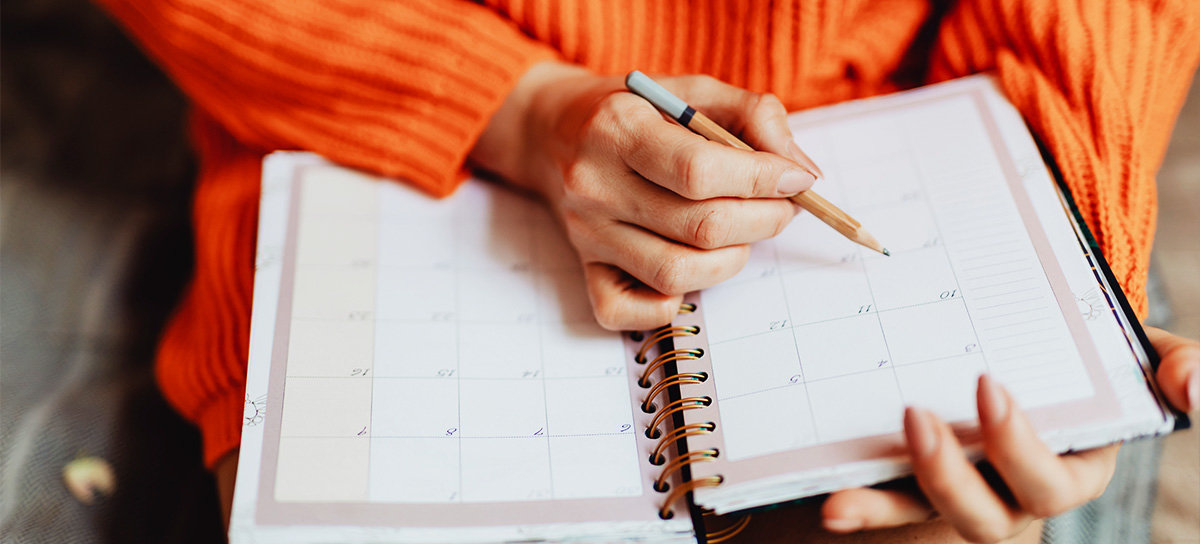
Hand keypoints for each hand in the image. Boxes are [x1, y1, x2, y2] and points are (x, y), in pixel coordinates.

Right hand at [470, 62, 818, 329]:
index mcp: (618, 127)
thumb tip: (801, 174)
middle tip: (781, 208)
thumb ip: (754, 116)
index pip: (700, 171)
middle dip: (763, 221)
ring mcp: (587, 233)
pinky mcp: (584, 268)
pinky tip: (689, 269)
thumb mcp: (692, 91)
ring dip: (731, 260)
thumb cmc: (636, 111)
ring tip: (741, 233)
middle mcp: (595, 184)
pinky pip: (627, 311)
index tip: (797, 180)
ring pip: (677, 273)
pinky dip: (669, 305)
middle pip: (700, 227)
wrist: (553, 131)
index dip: (763, 180)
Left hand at [820, 327, 1199, 542]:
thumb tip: (1194, 389)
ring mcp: (964, 493)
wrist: (1026, 351)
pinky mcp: (919, 485)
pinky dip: (860, 505)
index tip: (987, 384)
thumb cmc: (1089, 358)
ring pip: (929, 516)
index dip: (1020, 444)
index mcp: (1072, 466)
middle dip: (950, 475)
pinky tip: (827, 501)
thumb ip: (1177, 367)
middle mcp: (1015, 493)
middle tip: (914, 416)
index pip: (1053, 478)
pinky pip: (889, 503)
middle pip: (987, 513)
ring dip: (886, 507)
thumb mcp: (1138, 355)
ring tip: (841, 497)